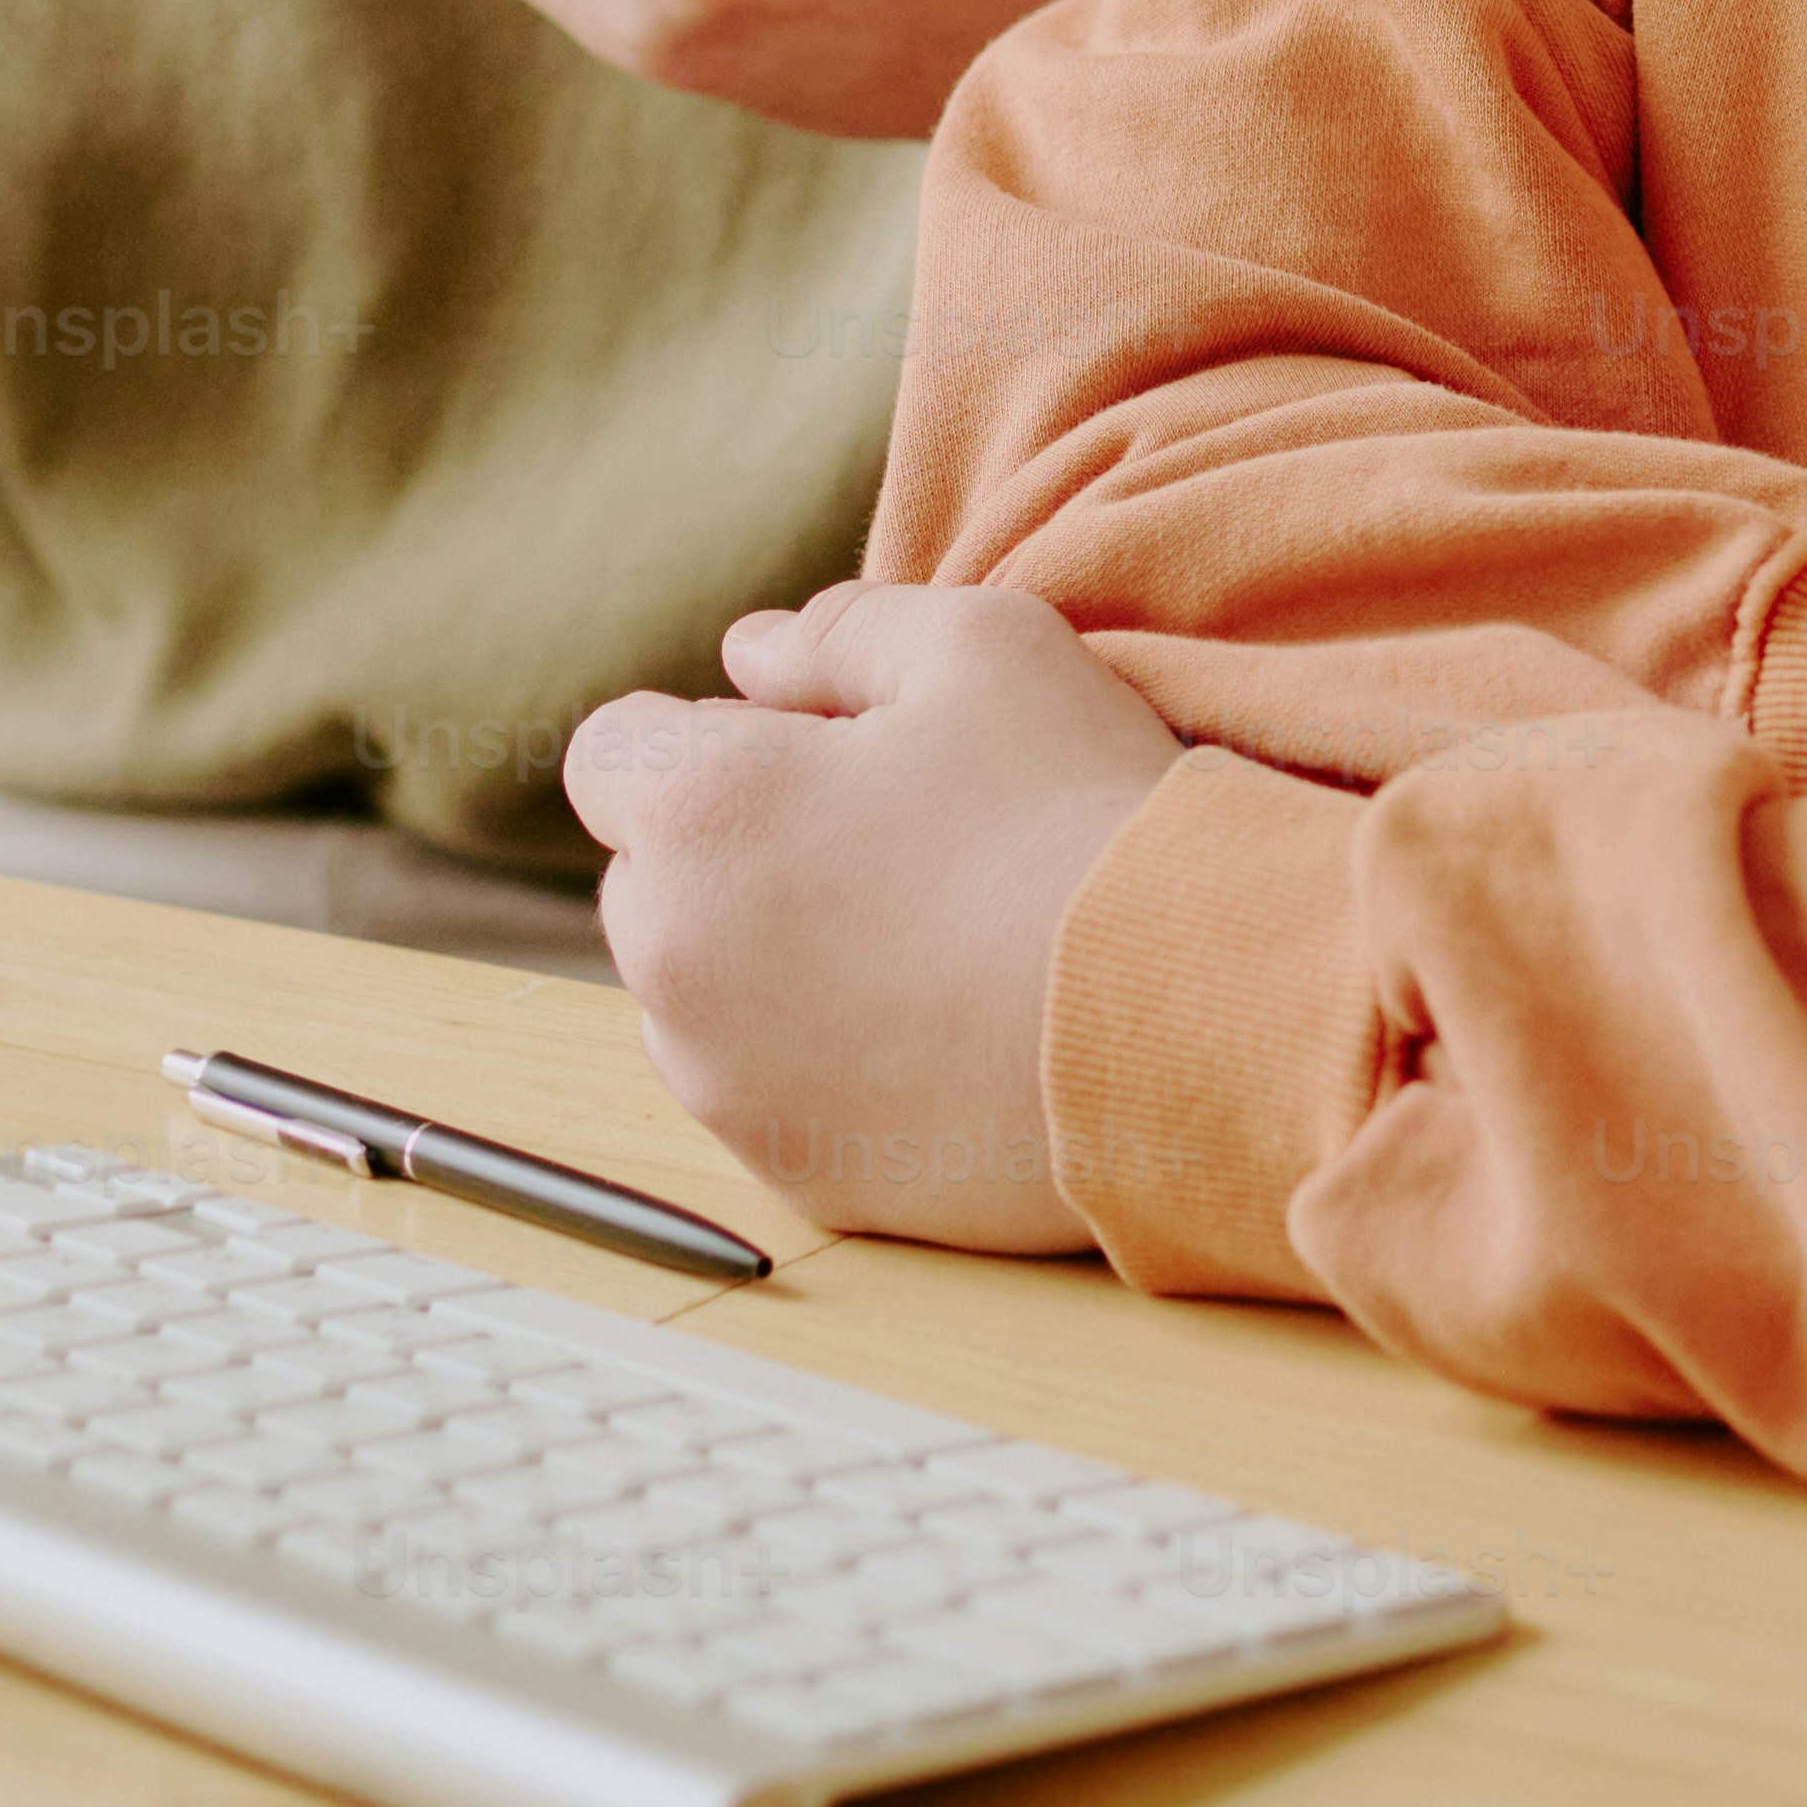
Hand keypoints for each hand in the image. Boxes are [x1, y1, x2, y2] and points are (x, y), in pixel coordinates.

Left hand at [561, 588, 1181, 1256]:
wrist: (1194, 1021)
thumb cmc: (1080, 816)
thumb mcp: (983, 648)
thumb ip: (840, 632)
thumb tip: (749, 656)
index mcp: (697, 814)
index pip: (612, 754)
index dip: (715, 735)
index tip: (818, 751)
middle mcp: (673, 961)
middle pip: (653, 880)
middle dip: (738, 853)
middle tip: (897, 842)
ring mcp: (728, 1085)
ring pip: (707, 996)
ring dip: (773, 963)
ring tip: (932, 942)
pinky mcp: (797, 1175)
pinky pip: (776, 1096)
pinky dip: (831, 1064)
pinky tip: (949, 1031)